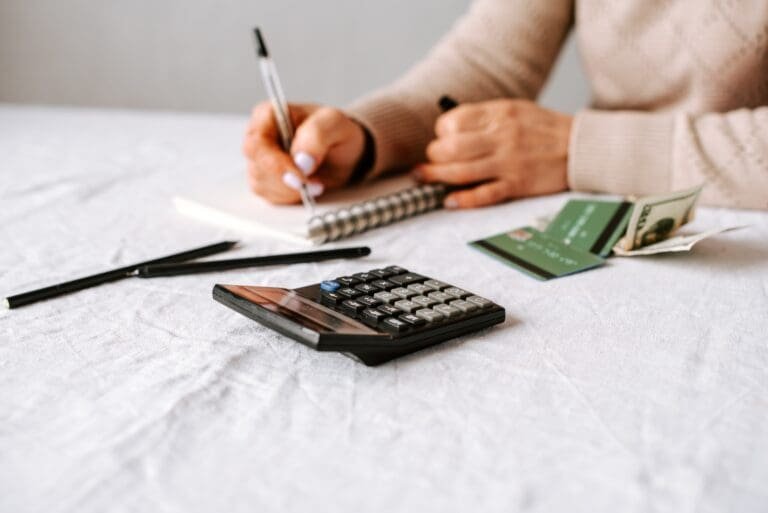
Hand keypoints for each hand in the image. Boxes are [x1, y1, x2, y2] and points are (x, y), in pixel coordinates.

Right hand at [242, 102, 365, 203]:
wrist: (342, 151)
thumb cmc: (335, 130)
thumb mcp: (334, 123)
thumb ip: (317, 135)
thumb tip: (301, 161)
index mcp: (267, 115)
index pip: (257, 143)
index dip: (276, 164)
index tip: (301, 176)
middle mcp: (258, 137)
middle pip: (256, 166)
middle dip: (286, 181)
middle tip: (314, 183)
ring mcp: (259, 161)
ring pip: (260, 184)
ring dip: (290, 190)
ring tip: (316, 182)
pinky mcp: (265, 180)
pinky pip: (269, 196)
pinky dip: (290, 197)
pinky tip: (307, 188)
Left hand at [415, 99, 572, 207]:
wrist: (581, 147)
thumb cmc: (544, 129)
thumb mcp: (515, 109)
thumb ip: (485, 117)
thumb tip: (448, 128)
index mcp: (499, 113)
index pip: (453, 122)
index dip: (441, 133)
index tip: (441, 140)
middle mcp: (501, 136)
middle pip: (451, 148)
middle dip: (433, 157)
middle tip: (430, 162)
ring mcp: (509, 162)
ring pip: (461, 171)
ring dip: (437, 177)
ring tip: (425, 179)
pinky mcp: (518, 184)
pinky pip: (484, 194)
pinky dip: (463, 199)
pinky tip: (449, 201)